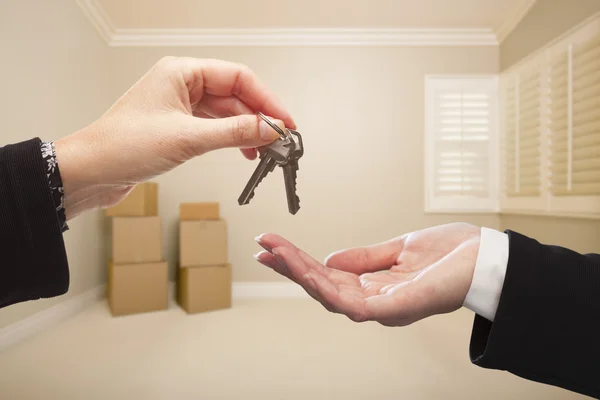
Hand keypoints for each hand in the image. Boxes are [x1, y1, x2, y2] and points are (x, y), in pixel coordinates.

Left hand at [55, 57, 294, 218]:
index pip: (237, 77)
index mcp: (181, 72)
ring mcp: (179, 105)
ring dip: (247, 131)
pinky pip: (214, 127)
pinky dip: (231, 139)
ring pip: (225, 113)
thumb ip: (233, 133)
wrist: (91, 171)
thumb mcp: (187, 138)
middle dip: (259, 117)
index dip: (266, 100)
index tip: (284, 121)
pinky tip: (244, 152)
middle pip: (234, 94)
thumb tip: (269, 129)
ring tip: (265, 150)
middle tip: (280, 139)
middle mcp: (182, 84)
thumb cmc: (123, 146)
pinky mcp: (178, 126)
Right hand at [255, 223, 480, 325]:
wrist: (490, 257)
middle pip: (322, 287)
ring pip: (330, 296)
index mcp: (374, 286)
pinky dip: (327, 289)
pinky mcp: (396, 309)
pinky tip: (308, 273)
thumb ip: (365, 257)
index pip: (327, 276)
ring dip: (301, 274)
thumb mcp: (399, 249)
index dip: (299, 262)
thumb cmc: (452, 254)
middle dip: (291, 267)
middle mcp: (375, 301)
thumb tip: (331, 258)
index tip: (273, 244)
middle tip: (263, 247)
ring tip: (275, 253)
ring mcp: (384, 308)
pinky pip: (353, 304)